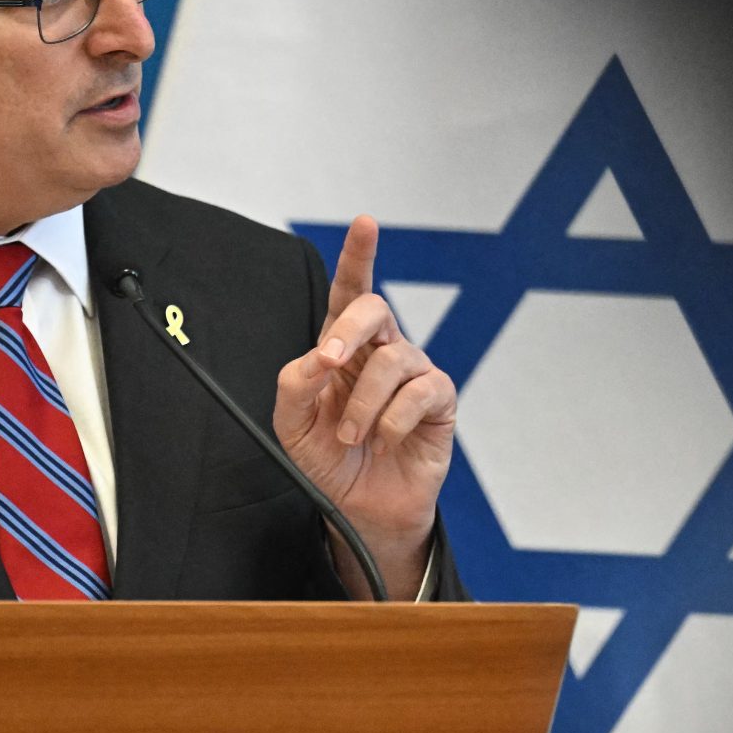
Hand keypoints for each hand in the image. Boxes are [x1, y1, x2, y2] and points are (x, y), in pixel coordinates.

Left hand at [273, 215, 454, 598]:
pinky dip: (393, 421)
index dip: (359, 255)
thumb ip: (294, 386)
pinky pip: (420, 393)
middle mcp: (381, 351)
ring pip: (393, 360)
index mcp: (343, 347)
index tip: (365, 223)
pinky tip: (384, 443)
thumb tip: (315, 358)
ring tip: (354, 437)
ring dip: (364, 404)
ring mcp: (413, 373)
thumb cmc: (328, 459)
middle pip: (373, 309)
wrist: (359, 509)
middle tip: (328, 364)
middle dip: (349, 330)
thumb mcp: (293, 425)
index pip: (350, 292)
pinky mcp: (439, 401)